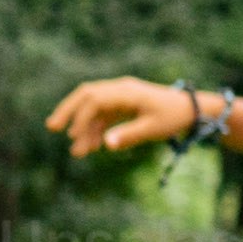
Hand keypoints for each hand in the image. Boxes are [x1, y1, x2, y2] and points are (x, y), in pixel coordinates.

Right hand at [47, 76, 202, 160]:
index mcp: (126, 91)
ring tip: (77, 152)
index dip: (81, 117)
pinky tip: (92, 146)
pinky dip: (94, 128)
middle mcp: (120, 89)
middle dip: (68, 110)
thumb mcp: (153, 129)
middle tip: (51, 127)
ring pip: (92, 106)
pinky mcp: (123, 104)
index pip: (94, 99)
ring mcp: (121, 96)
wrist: (191, 109)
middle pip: (86, 94)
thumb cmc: (173, 117)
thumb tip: (106, 144)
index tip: (73, 137)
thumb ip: (129, 135)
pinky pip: (103, 113)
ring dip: (82, 126)